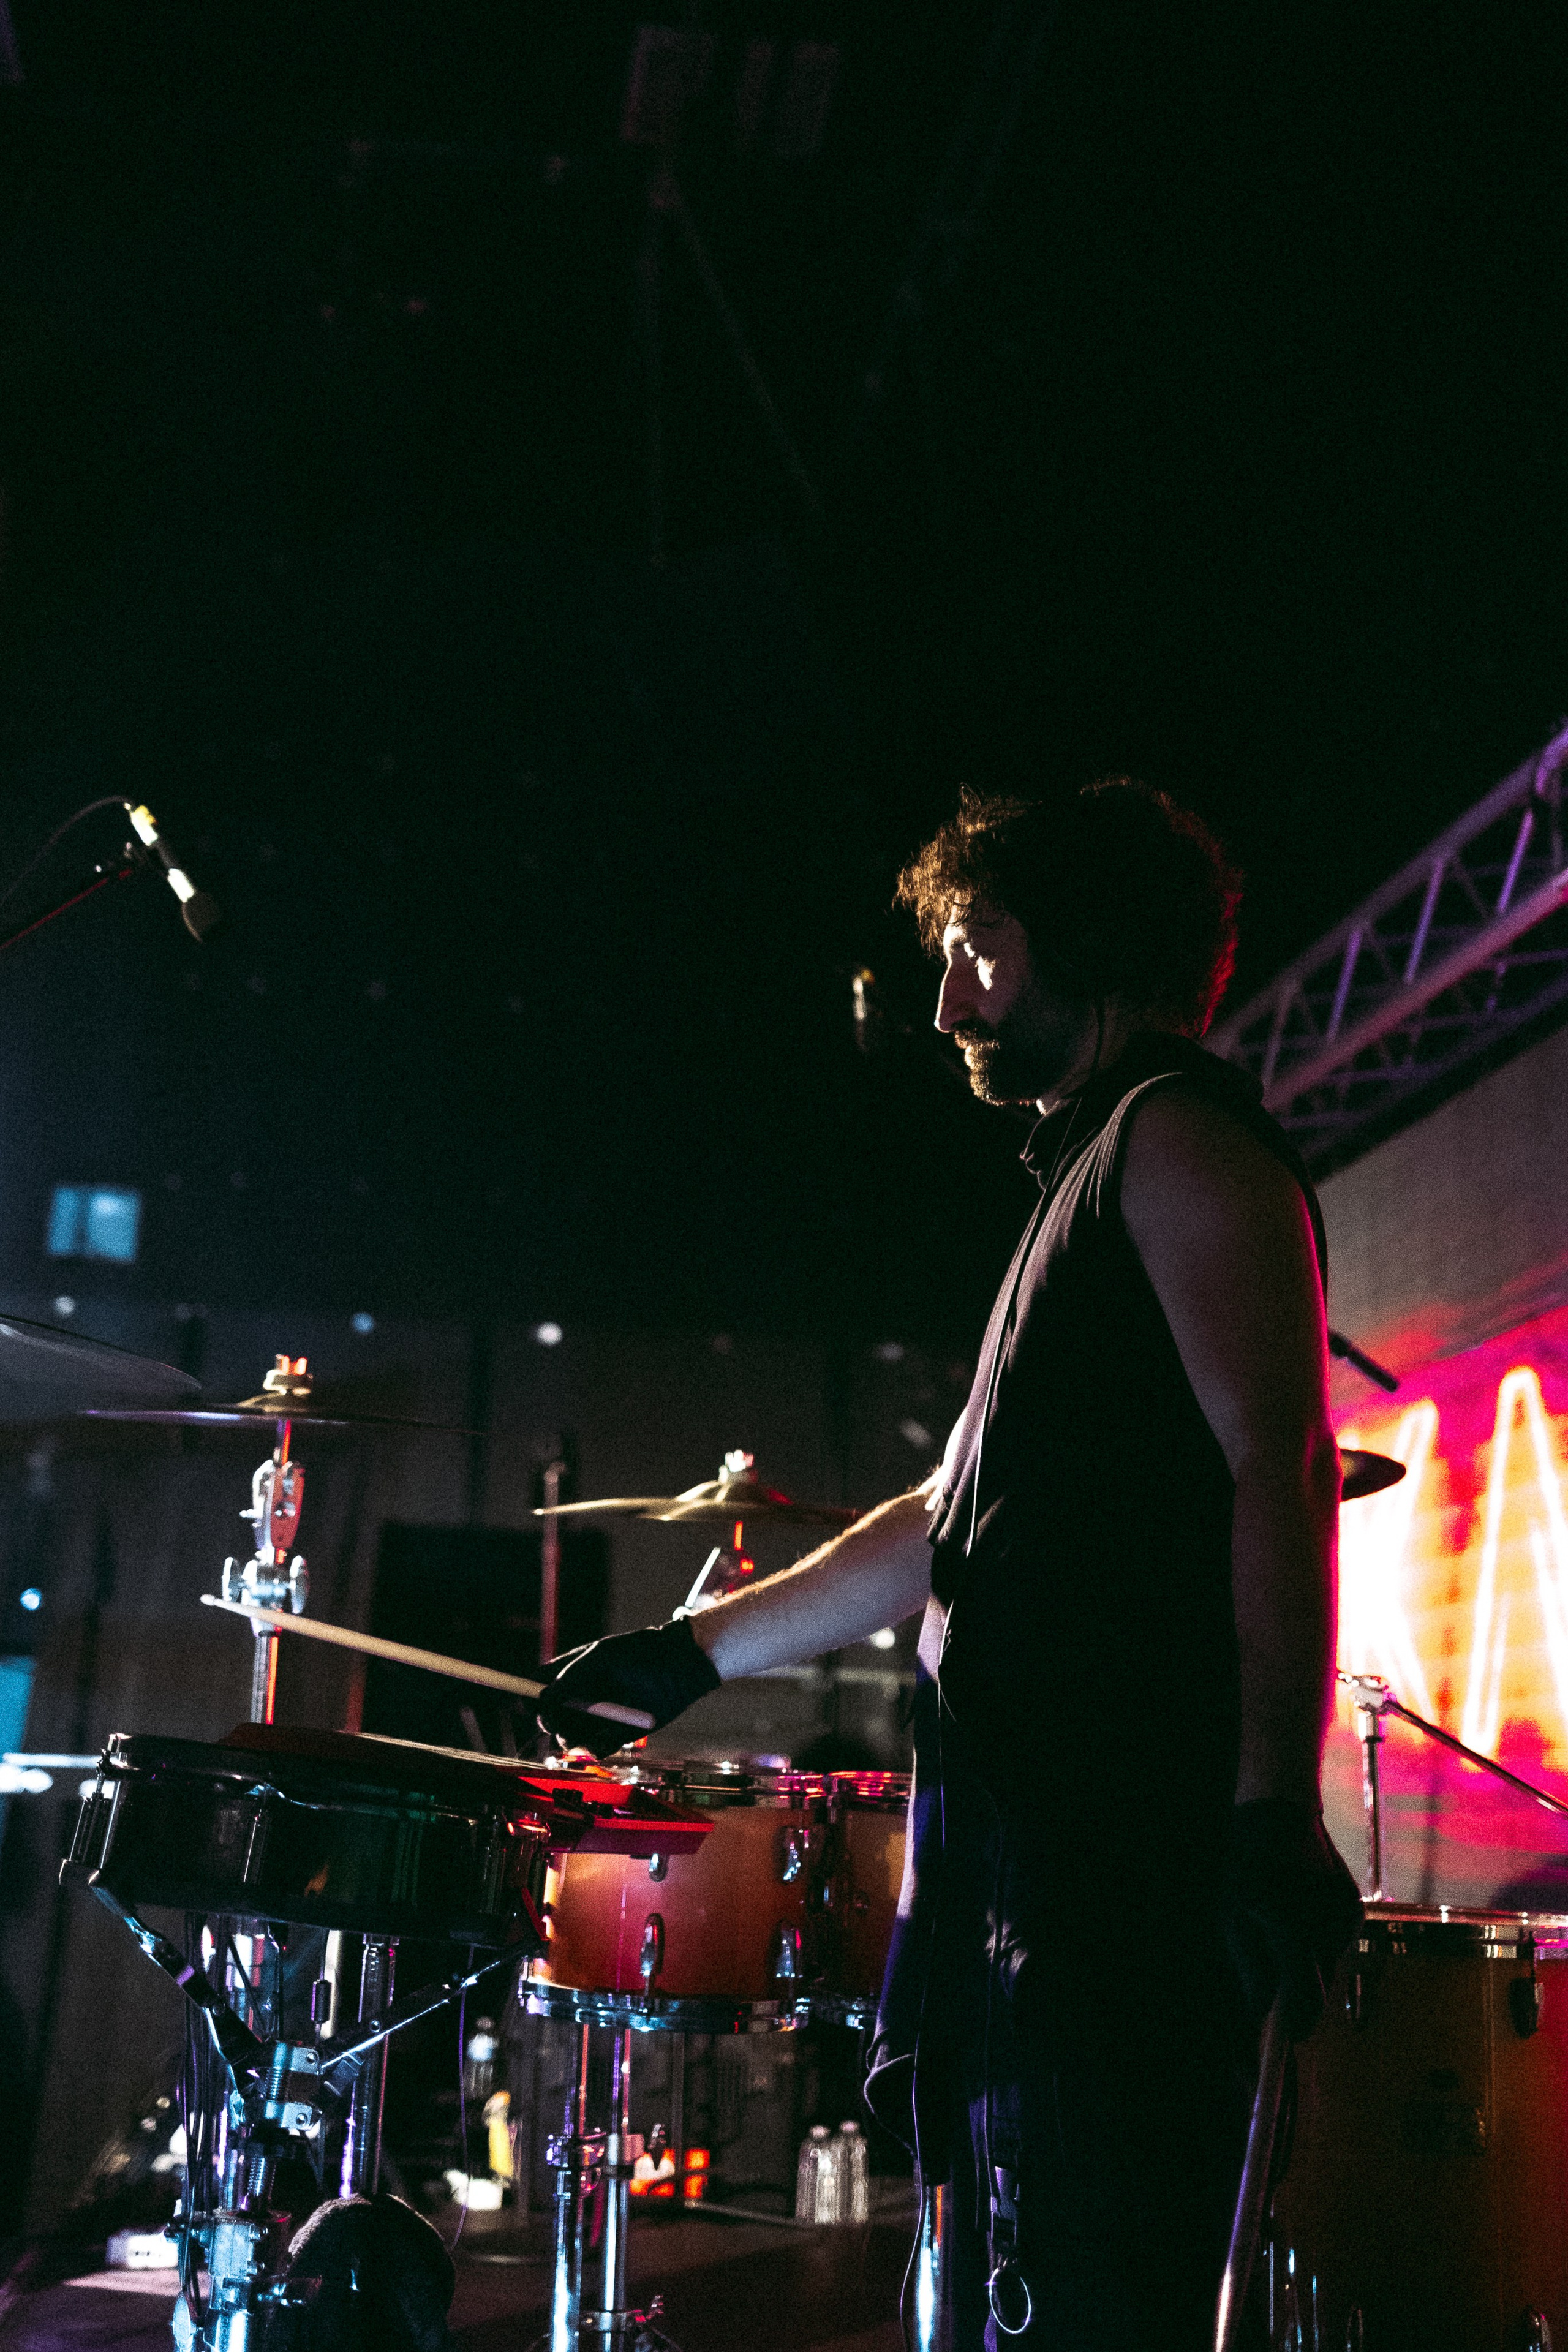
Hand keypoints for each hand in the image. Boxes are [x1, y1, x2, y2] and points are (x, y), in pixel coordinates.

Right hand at [536, 1618, 720, 1758]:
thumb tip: (542, 1700)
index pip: (540, 1688)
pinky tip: (613, 1726)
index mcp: (573, 1675)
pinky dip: (598, 1743)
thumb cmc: (638, 1653)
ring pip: (570, 1740)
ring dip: (574, 1736)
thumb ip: (568, 1678)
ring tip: (594, 1718)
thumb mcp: (599, 1657)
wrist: (679, 1665)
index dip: (530, 1698)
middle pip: (550, 1720)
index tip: (526, 1703)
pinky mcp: (616, 1736)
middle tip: (558, 1719)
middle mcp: (582, 1700)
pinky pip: (595, 1749)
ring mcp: (598, 1720)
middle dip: (551, 1722)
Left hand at [1226, 1801, 1363, 2038]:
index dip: (1295, 2024)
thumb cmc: (1245, 1868)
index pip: (1302, 1996)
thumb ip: (1252, 1971)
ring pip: (1329, 1964)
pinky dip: (1320, 1940)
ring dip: (1308, 1963)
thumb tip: (1264, 2016)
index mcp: (1289, 1926)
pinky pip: (1337, 1943)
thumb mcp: (1232, 1919)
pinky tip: (1302, 1911)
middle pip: (1319, 1986)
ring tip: (1284, 1927)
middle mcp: (1324, 1923)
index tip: (1288, 2039)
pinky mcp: (1354, 1907)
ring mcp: (1345, 1915)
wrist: (1279, 1814)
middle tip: (1276, 1983)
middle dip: (1299, 1993)